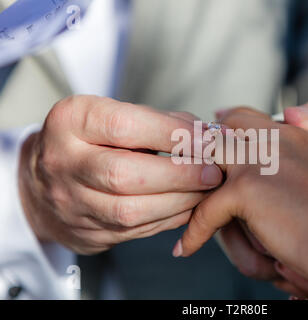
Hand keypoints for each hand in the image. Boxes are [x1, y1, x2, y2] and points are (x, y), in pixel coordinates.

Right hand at [18, 95, 222, 254]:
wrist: (42, 182)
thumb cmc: (90, 141)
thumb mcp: (112, 116)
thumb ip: (159, 122)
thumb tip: (210, 134)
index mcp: (70, 122)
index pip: (124, 127)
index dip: (171, 134)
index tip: (206, 139)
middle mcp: (64, 164)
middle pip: (124, 175)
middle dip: (179, 175)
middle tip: (213, 172)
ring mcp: (71, 203)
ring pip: (130, 211)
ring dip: (179, 201)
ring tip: (207, 190)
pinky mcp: (85, 233)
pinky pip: (134, 231)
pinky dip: (169, 218)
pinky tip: (189, 206)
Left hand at [175, 108, 307, 298]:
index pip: (274, 121)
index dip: (253, 125)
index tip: (239, 128)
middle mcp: (284, 139)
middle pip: (239, 121)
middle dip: (220, 127)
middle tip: (201, 136)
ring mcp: (261, 161)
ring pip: (214, 151)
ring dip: (196, 166)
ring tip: (181, 182)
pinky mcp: (246, 190)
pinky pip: (208, 208)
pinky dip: (196, 230)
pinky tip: (187, 247)